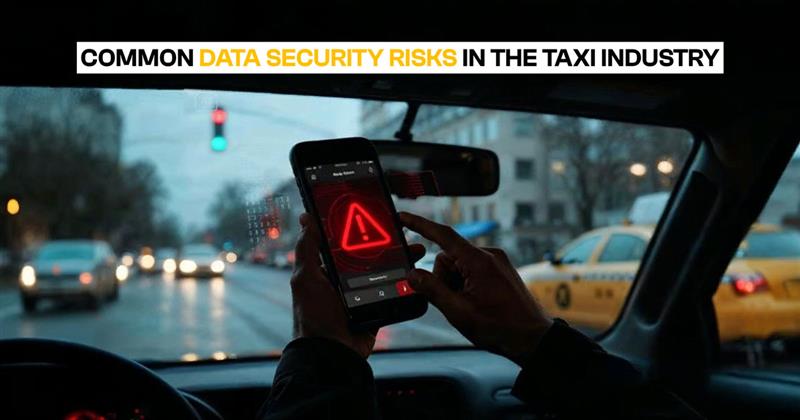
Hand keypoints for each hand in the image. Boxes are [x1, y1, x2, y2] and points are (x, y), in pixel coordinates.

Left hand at [291, 213, 424, 357]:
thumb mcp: (305, 279)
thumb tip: (306, 219)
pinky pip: (393, 290)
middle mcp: (344, 279)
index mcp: (325, 270)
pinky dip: (405, 281)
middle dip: (385, 242)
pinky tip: (416, 271)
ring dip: (400, 259)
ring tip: (414, 250)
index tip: (372, 215)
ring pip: (384, 270)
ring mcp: (362, 293)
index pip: (343, 243)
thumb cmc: (313, 317)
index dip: (356, 230)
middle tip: (400, 230)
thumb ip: (306, 249)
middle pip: (368, 254)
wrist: (334, 354)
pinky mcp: (376, 306)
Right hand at [399, 212, 552, 364]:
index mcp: (478, 260)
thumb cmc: (501, 327)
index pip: (443, 235)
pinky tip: (476, 303)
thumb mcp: (459, 312)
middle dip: (443, 279)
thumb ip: (432, 290)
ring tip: (469, 307)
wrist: (533, 339)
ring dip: (455, 284)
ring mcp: (497, 262)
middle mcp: (489, 255)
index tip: (403, 217)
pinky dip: (466, 284)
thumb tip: (413, 275)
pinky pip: (473, 270)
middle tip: (454, 303)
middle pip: (449, 257)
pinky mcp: (500, 270)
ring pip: (460, 266)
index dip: (420, 224)